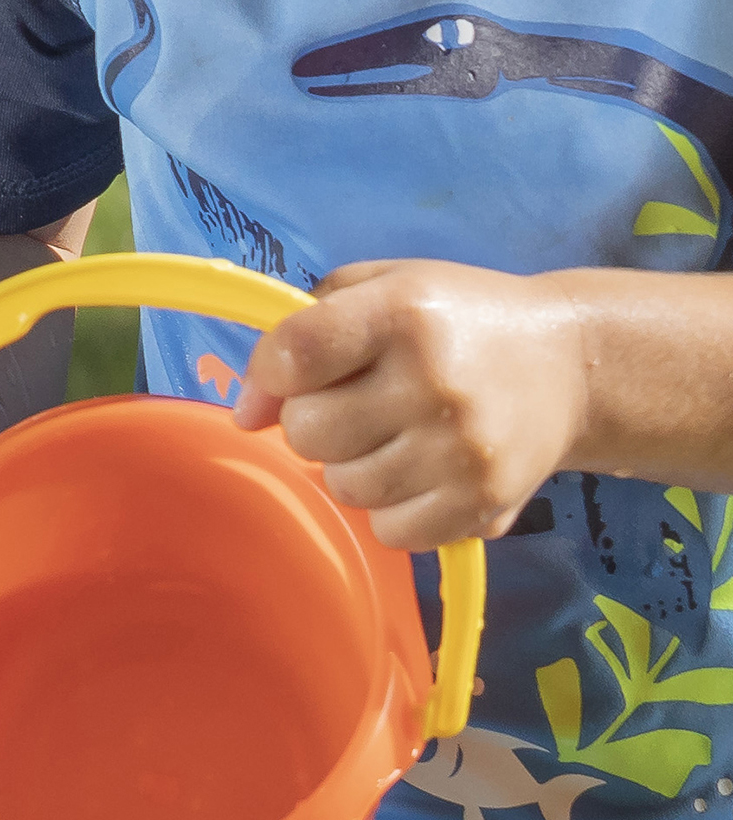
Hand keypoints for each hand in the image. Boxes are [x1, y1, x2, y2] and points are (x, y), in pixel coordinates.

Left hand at [232, 261, 583, 545]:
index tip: (288, 374)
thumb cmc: (456, 318)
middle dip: (311, 419)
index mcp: (402, 314)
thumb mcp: (381, 288)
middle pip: (308, 431)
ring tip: (389, 435)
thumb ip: (302, 333)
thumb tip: (246, 413)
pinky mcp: (486, 504)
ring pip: (342, 486)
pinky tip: (416, 472)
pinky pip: (390, 531)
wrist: (573, 365)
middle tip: (352, 404)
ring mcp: (463, 450)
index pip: (295, 354)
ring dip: (349, 465)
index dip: (270, 371)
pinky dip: (389, 508)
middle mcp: (434, 383)